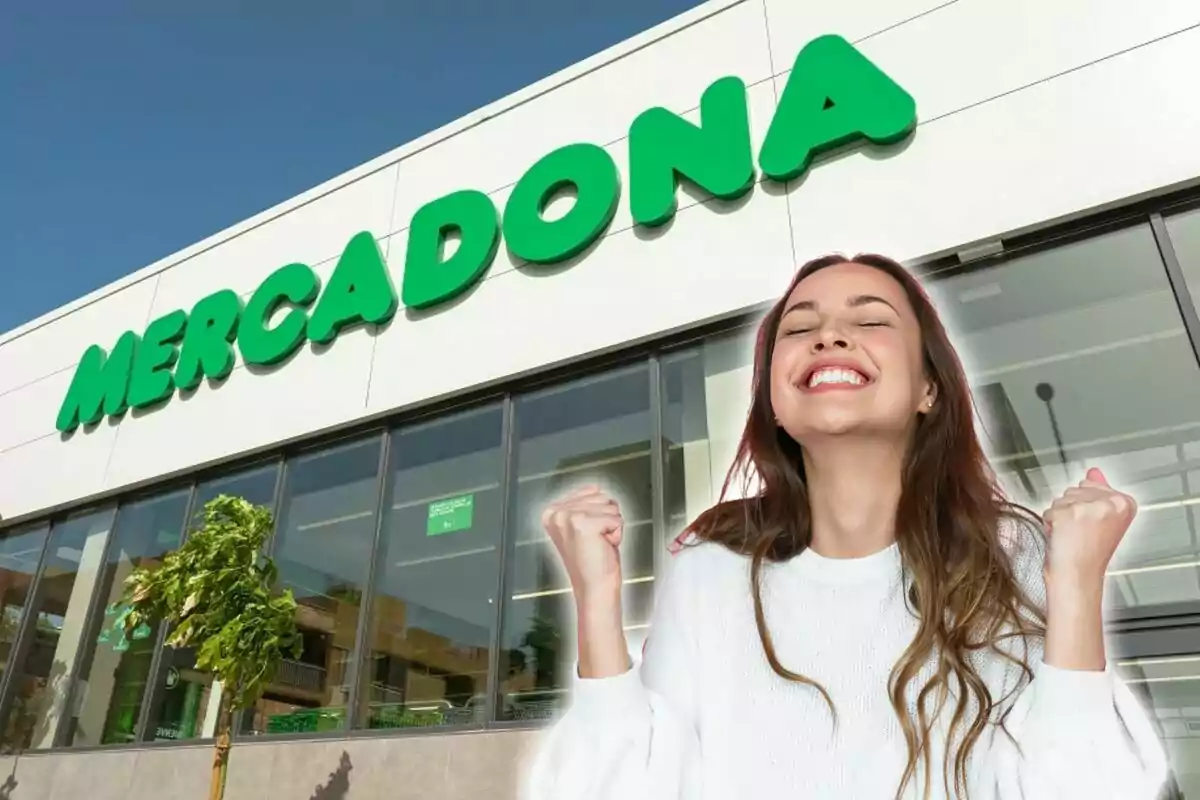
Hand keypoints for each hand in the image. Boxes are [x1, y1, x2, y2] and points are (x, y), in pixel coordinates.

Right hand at [541, 485, 624, 600]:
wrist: (595, 588)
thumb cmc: (593, 563)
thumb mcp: (582, 527)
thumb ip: (584, 504)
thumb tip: (595, 487)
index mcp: (552, 512)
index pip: (591, 491)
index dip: (599, 514)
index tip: (588, 535)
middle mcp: (556, 513)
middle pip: (602, 496)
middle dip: (606, 519)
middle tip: (594, 542)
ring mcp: (568, 517)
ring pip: (610, 505)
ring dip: (611, 526)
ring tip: (598, 544)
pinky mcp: (583, 524)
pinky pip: (616, 518)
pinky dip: (616, 534)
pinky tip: (603, 547)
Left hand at [1042, 467, 1136, 585]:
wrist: (1078, 576)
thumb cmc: (1089, 554)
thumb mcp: (1103, 519)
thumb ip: (1100, 490)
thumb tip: (1094, 472)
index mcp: (1125, 503)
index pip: (1092, 483)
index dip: (1086, 505)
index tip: (1092, 524)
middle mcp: (1111, 503)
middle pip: (1076, 489)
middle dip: (1072, 509)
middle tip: (1081, 532)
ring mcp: (1090, 507)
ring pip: (1061, 498)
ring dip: (1061, 516)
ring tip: (1073, 535)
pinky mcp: (1070, 513)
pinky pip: (1049, 510)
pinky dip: (1050, 523)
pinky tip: (1062, 537)